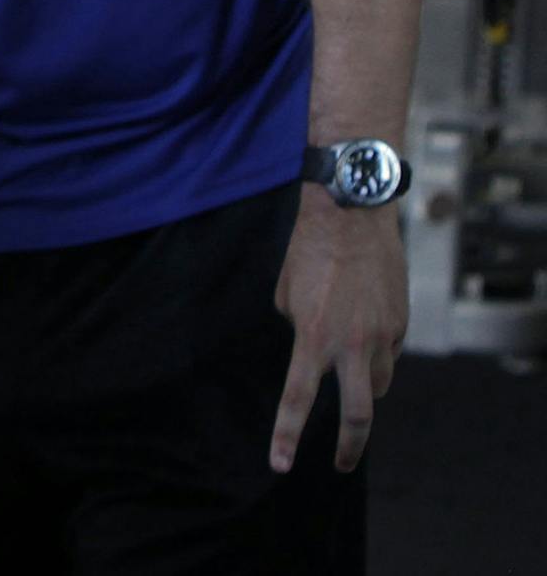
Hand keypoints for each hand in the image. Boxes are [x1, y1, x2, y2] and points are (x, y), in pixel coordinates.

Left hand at [269, 192, 407, 473]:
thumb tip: (318, 352)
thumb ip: (301, 332)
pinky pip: (389, 354)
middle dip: (350, 447)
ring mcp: (383, 337)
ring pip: (378, 386)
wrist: (353, 216)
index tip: (280, 465)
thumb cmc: (309, 251)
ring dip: (363, 390)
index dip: (287, 436)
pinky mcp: (402, 325)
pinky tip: (364, 331)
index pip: (298, 399)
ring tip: (348, 375)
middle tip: (341, 464)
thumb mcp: (287, 296)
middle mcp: (352, 344)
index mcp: (314, 338)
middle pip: (358, 415)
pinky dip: (375, 355)